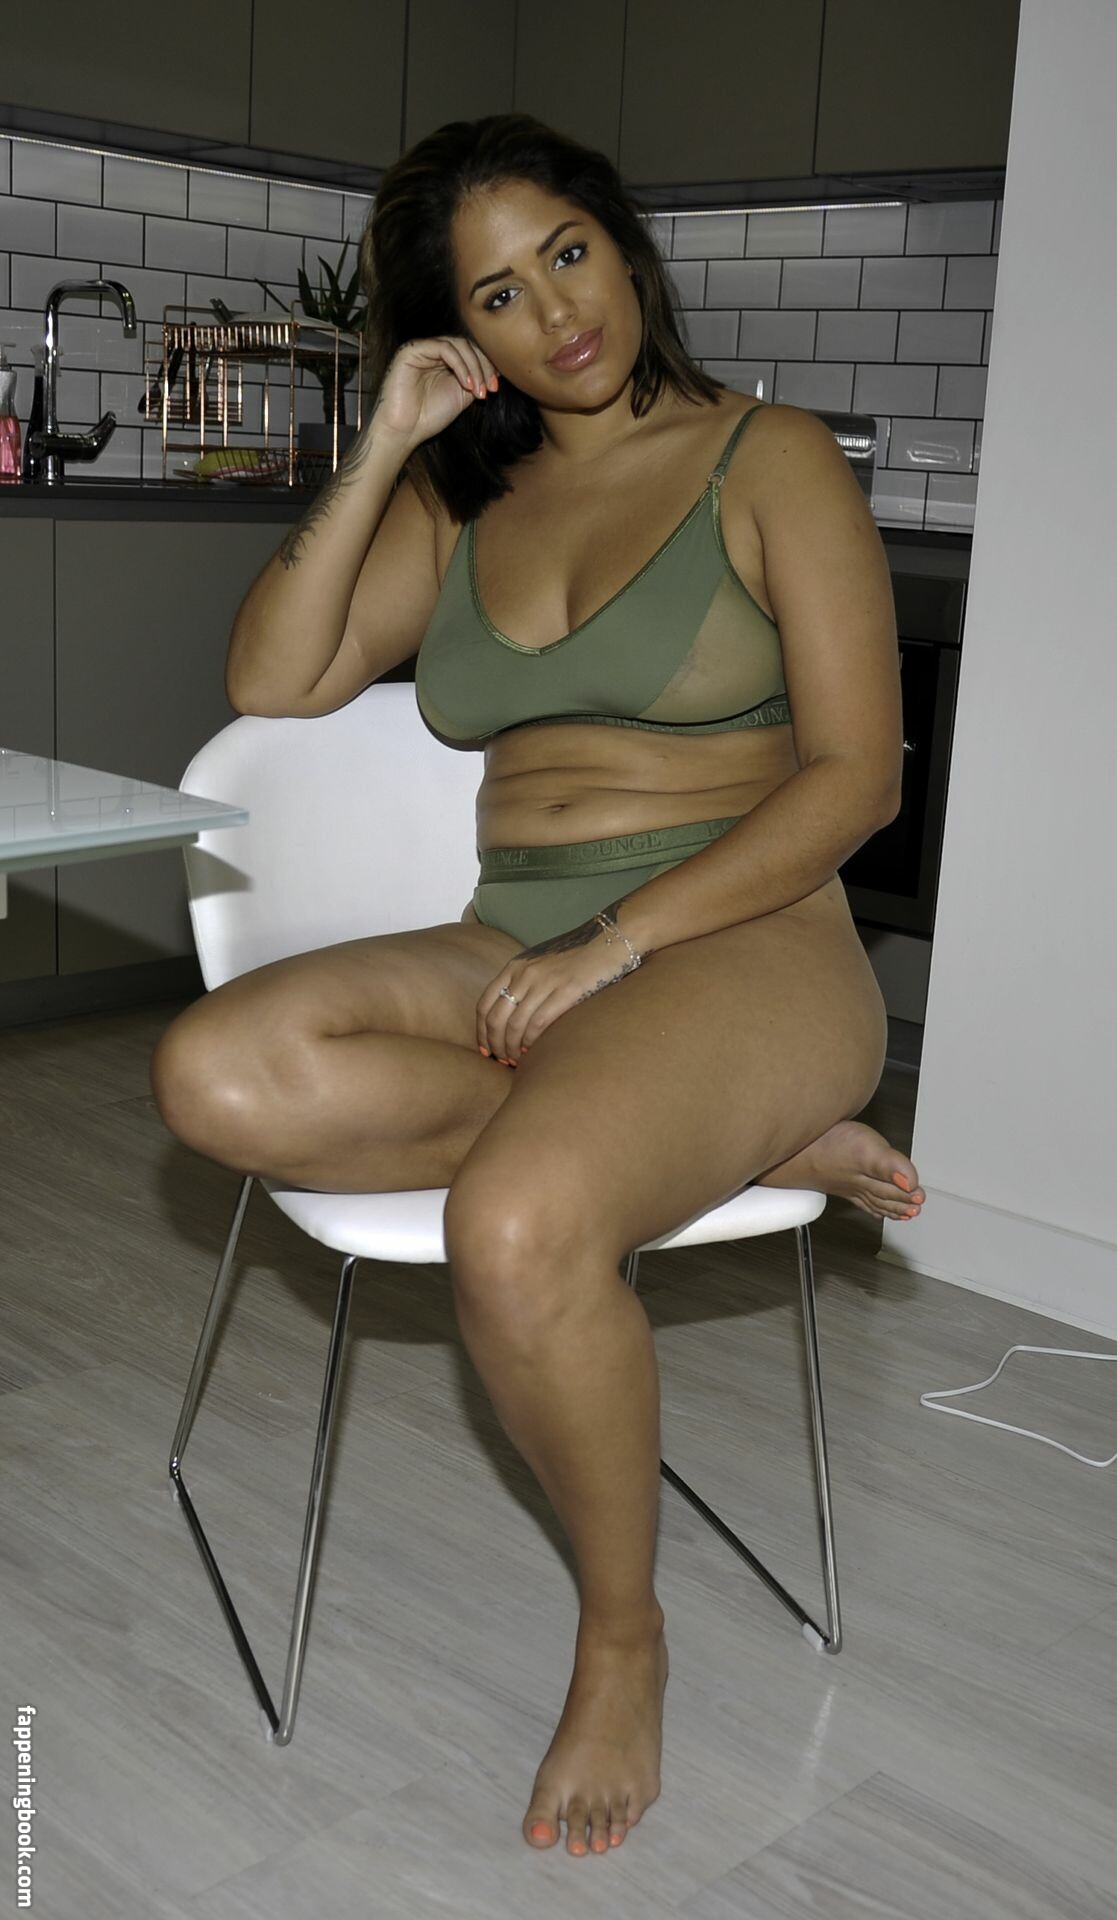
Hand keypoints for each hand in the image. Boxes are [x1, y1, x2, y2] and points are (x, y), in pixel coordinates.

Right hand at [375, 334, 500, 451]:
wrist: (404, 431)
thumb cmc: (429, 417)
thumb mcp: (462, 395)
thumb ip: (477, 378)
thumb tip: (499, 366)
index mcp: (443, 360)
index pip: (470, 351)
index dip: (487, 366)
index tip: (495, 388)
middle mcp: (432, 351)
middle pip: (467, 345)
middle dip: (483, 366)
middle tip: (490, 389)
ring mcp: (421, 348)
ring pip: (458, 344)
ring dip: (474, 367)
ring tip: (478, 391)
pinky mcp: (411, 350)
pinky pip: (444, 348)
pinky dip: (460, 366)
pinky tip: (466, 385)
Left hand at [476, 909, 645, 1064]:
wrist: (608, 942)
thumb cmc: (576, 959)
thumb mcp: (540, 965)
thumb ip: (523, 984)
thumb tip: (511, 1017)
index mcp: (515, 967)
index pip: (485, 1004)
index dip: (482, 1033)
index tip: (486, 1050)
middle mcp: (525, 973)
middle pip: (496, 1018)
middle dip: (496, 1045)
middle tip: (503, 1061)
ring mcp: (545, 981)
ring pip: (515, 1025)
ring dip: (513, 1049)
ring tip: (518, 1061)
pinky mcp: (567, 991)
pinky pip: (539, 1023)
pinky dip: (532, 1042)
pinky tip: (534, 1052)